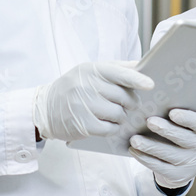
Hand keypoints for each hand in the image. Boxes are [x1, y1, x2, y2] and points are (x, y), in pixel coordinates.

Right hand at [34, 62, 153, 142]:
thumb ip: (117, 68)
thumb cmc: (75, 88)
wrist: (45, 108)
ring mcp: (83, 106)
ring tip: (114, 114)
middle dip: (131, 102)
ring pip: (119, 114)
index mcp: (91, 70)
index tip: (150, 85)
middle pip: (123, 96)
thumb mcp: (91, 72)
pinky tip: (107, 124)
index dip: (136, 79)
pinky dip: (113, 128)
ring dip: (121, 117)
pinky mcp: (83, 125)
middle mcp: (86, 86)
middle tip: (129, 104)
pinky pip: (110, 128)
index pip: (119, 73)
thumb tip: (143, 67)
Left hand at [129, 109, 195, 189]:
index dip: (186, 118)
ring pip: (169, 154)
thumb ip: (176, 113)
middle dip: (166, 130)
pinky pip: (160, 167)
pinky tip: (134, 151)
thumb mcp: (186, 123)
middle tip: (149, 121)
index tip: (172, 113)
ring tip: (135, 140)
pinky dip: (145, 159)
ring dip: (150, 146)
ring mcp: (190, 163)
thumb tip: (155, 101)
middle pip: (183, 139)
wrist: (188, 159)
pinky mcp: (177, 175)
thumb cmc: (183, 131)